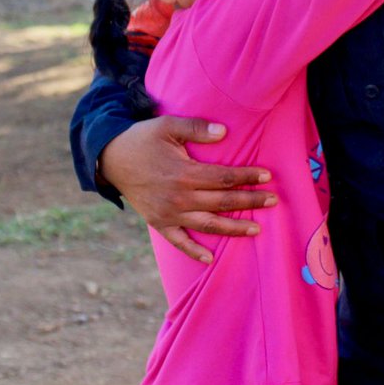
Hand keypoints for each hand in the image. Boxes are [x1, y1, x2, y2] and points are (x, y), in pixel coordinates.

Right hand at [98, 115, 275, 263]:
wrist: (110, 158)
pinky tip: (209, 259)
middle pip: (223, 202)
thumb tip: (224, 132)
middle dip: (250, 202)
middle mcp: (179, 198)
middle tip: (273, 201)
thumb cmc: (142, 139)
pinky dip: (194, 251)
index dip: (247, 176)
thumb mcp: (167, 126)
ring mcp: (169, 214)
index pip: (225, 178)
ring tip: (256, 229)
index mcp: (184, 174)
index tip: (267, 176)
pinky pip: (179, 241)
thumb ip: (196, 129)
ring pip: (208, 225)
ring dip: (234, 228)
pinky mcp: (158, 223)